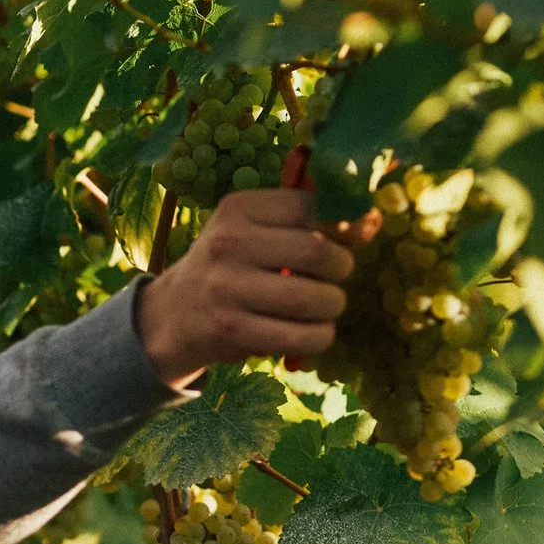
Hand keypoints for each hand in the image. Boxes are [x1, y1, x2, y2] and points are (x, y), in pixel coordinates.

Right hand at [135, 189, 364, 384]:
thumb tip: (371, 221)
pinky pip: (302, 336)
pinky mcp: (233, 330)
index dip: (342, 225)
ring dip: (333, 305)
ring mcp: (227, 289)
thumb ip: (307, 223)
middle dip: (342, 267)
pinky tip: (312, 332)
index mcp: (238, 208)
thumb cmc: (228, 267)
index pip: (310, 207)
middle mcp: (229, 244)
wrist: (173, 315)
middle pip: (317, 252)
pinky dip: (321, 336)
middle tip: (335, 277)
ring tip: (325, 306)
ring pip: (314, 298)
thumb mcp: (253, 230)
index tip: (347, 240)